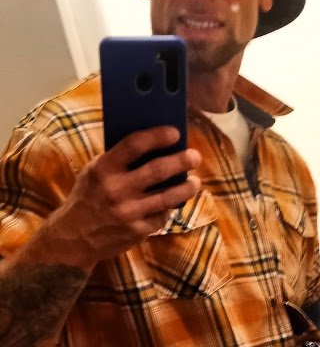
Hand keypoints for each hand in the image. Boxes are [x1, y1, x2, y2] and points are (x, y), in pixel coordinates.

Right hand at [45, 126, 200, 270]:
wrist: (71, 239)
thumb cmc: (88, 196)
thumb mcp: (95, 171)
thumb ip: (121, 159)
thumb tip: (157, 143)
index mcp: (104, 169)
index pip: (134, 145)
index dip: (157, 136)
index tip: (175, 133)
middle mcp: (116, 190)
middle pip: (157, 170)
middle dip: (181, 161)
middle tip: (195, 156)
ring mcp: (128, 213)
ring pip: (167, 197)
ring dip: (186, 188)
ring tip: (195, 181)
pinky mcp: (137, 232)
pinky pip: (162, 216)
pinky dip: (168, 208)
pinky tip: (172, 203)